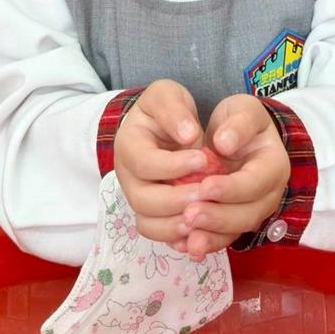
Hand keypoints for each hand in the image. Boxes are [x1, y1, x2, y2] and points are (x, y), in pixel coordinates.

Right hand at [113, 79, 207, 242]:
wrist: (161, 127)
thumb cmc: (166, 110)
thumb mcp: (167, 95)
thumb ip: (174, 110)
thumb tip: (188, 136)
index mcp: (128, 145)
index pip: (144, 163)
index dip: (173, 165)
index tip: (204, 159)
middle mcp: (128, 176)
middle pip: (142, 200)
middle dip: (176, 200)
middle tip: (206, 193)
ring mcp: (138, 197)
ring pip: (148, 223)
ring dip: (176, 225)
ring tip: (204, 217)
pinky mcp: (152, 214)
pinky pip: (158, 234)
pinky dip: (177, 238)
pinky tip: (201, 232)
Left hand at [175, 94, 290, 259]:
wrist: (235, 136)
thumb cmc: (238, 120)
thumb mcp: (243, 109)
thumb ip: (238, 123)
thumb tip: (225, 144)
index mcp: (274, 165)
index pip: (256, 182)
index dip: (231, 188)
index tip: (204, 186)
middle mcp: (268, 194)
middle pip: (248, 214)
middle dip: (219, 217)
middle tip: (189, 214)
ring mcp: (252, 210)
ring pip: (235, 231)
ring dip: (211, 236)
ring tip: (187, 238)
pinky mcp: (234, 222)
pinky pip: (222, 238)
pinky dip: (205, 243)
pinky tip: (184, 246)